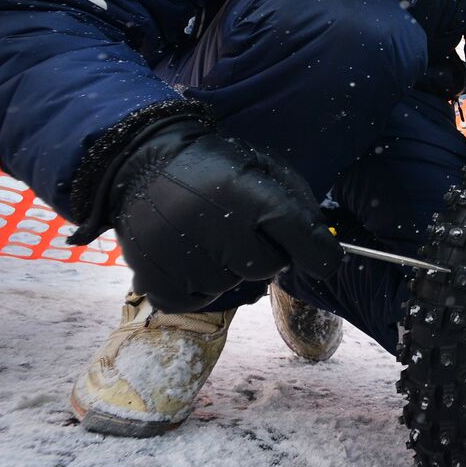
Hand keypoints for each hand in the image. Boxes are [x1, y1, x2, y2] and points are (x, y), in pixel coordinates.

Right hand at [91, 116, 341, 311]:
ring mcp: (183, 260)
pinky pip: (200, 301)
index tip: (324, 258)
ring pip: (233, 285)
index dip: (319, 253)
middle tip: (243, 229)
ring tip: (208, 236)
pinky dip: (200, 284)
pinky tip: (190, 254)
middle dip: (265, 252)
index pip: (300, 237)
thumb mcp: (263, 166)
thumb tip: (324, 249)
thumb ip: (298, 205)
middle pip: (267, 266)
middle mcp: (215, 228)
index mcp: (246, 195)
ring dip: (230, 267)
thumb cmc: (213, 166)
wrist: (141, 166)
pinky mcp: (157, 283)